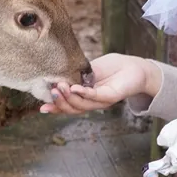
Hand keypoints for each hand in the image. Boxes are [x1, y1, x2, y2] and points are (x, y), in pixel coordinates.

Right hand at [39, 53, 160, 114]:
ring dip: (69, 97)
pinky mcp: (112, 96)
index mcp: (85, 98)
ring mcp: (102, 101)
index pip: (68, 106)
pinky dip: (84, 93)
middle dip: (60, 102)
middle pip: (73, 109)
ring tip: (60, 87)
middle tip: (51, 91)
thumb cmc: (112, 68)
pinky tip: (75, 87)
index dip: (55, 108)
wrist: (135, 67)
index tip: (42, 107)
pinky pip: (96, 97)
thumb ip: (74, 75)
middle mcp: (93, 102)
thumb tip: (55, 74)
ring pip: (83, 105)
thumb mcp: (88, 70)